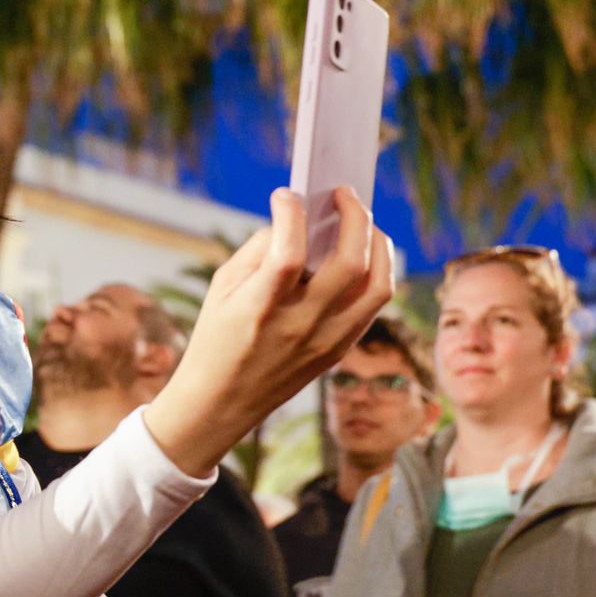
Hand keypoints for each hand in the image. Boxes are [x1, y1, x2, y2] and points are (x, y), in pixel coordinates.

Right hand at [144, 186, 393, 476]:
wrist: (220, 403)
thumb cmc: (216, 337)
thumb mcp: (222, 289)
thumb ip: (259, 251)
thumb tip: (297, 221)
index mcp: (260, 308)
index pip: (288, 253)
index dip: (291, 214)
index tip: (286, 195)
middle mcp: (300, 326)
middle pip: (350, 263)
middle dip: (354, 216)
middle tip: (343, 193)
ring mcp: (326, 341)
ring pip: (378, 286)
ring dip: (378, 244)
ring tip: (364, 223)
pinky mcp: (338, 351)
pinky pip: (372, 305)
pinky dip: (374, 272)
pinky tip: (363, 253)